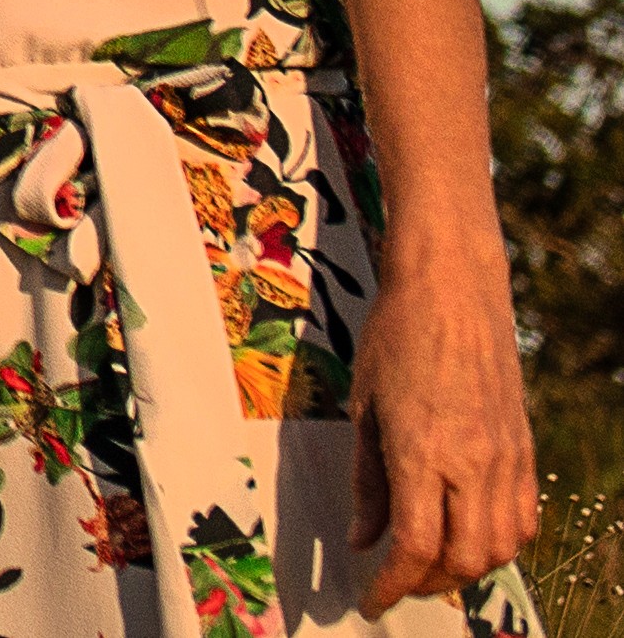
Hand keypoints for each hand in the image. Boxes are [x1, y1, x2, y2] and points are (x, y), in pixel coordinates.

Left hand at [349, 251, 537, 611]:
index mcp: (422, 452)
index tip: (371, 600)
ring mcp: (505, 457)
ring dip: (464, 569)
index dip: (391, 586)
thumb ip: (366, 478)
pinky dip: (499, 542)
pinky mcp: (523, 447)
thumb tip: (363, 538)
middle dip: (425, 584)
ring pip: (499, 549)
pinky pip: (523, 519)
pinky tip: (471, 532)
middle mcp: (471, 463)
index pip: (414, 549)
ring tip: (431, 561)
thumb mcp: (364, 403)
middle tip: (396, 580)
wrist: (452, 284)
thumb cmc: (396, 333)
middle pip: (461, 561)